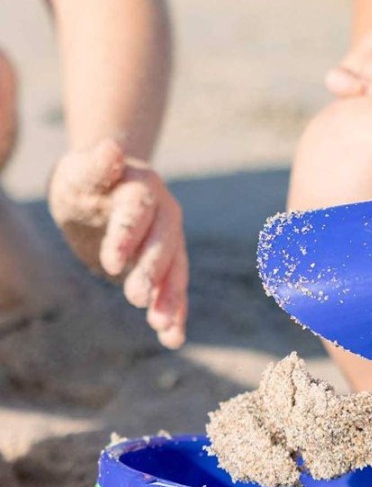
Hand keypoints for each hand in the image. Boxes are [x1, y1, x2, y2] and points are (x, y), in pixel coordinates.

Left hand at [48, 139, 187, 348]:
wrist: (105, 197)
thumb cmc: (86, 183)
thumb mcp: (81, 173)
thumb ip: (95, 165)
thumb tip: (111, 147)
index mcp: (144, 189)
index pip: (138, 214)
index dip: (126, 237)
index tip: (110, 263)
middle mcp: (166, 217)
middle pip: (162, 246)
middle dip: (151, 274)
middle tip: (136, 299)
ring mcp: (172, 244)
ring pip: (176, 272)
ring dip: (170, 300)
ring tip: (161, 327)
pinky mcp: (170, 268)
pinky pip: (176, 292)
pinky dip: (176, 315)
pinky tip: (172, 339)